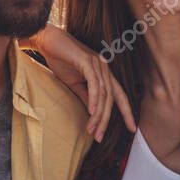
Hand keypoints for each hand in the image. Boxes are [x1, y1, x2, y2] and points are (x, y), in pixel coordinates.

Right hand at [26, 26, 136, 141]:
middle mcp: (105, 68)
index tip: (132, 128)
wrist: (47, 42)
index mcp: (104, 74)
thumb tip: (94, 113)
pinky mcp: (88, 61)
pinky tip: (91, 113)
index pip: (119, 96)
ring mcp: (98, 63)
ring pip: (103, 94)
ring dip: (98, 115)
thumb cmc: (60, 61)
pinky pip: (94, 84)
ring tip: (92, 130)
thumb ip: (86, 96)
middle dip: (107, 120)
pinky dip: (94, 99)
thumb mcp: (75, 84)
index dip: (127, 112)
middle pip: (111, 99)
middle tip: (100, 137)